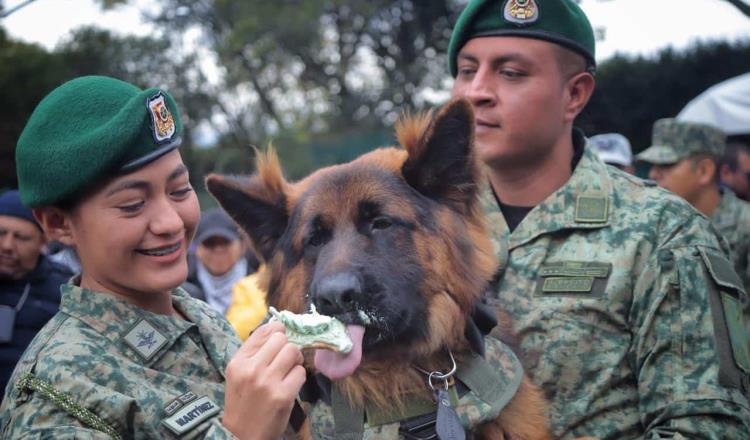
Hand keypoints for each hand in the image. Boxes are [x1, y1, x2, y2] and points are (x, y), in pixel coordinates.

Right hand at [222, 321, 305, 439]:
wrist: (242, 434)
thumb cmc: (242, 401)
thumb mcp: (238, 373)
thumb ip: (254, 351)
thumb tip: (277, 325)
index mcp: (238, 362)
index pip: (264, 331)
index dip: (277, 332)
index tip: (279, 341)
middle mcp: (252, 369)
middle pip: (281, 339)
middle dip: (287, 347)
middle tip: (284, 360)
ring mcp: (268, 382)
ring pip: (293, 352)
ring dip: (295, 360)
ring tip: (288, 371)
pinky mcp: (283, 395)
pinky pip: (301, 372)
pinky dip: (298, 377)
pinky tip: (290, 385)